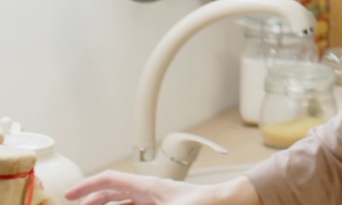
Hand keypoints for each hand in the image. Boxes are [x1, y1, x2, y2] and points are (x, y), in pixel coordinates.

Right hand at [65, 171, 261, 204]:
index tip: (69, 195)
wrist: (231, 202)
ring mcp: (160, 200)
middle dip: (94, 199)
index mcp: (150, 186)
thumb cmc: (208, 202)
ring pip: (126, 202)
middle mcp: (153, 192)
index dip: (88, 186)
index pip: (111, 180)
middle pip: (115, 191)